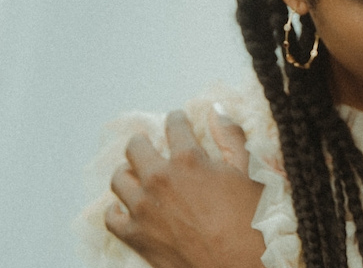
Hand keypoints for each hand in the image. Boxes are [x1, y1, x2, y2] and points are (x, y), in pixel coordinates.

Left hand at [106, 109, 266, 267]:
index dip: (178, 120)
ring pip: (119, 178)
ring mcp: (143, 208)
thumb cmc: (250, 221)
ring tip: (137, 172)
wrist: (238, 267)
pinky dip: (118, 209)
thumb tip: (217, 110)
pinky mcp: (135, 236)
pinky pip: (112, 217)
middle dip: (144, 141)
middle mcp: (159, 179)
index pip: (175, 126)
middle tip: (151, 144)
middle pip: (136, 147)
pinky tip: (128, 207)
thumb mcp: (249, 172)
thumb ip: (231, 138)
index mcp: (188, 159)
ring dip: (128, 171)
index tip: (179, 121)